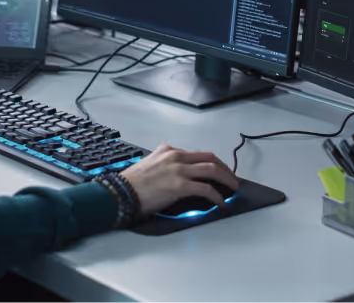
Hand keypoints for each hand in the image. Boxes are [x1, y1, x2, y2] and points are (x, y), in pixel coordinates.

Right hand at [119, 145, 239, 216]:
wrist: (120, 192)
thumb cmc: (131, 183)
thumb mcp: (150, 164)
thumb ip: (167, 165)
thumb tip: (180, 177)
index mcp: (169, 151)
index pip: (197, 153)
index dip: (212, 162)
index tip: (218, 170)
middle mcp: (176, 157)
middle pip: (210, 158)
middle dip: (224, 168)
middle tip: (231, 178)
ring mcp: (179, 170)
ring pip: (212, 170)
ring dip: (227, 179)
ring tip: (233, 188)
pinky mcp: (180, 186)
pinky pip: (206, 189)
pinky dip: (217, 196)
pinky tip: (220, 203)